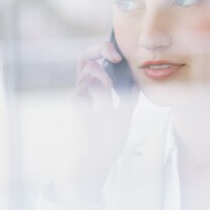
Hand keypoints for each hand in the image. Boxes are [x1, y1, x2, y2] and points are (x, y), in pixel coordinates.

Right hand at [51, 41, 138, 200]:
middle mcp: (85, 89)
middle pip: (85, 56)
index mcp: (97, 91)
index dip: (107, 53)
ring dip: (101, 66)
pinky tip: (108, 90)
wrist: (95, 162)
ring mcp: (79, 93)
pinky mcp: (75, 101)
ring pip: (84, 62)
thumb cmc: (107, 142)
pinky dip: (99, 80)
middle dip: (100, 47)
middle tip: (115, 54)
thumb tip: (135, 78)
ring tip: (112, 82)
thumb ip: (128, 96)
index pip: (98, 62)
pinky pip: (84, 81)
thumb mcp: (125, 115)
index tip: (123, 56)